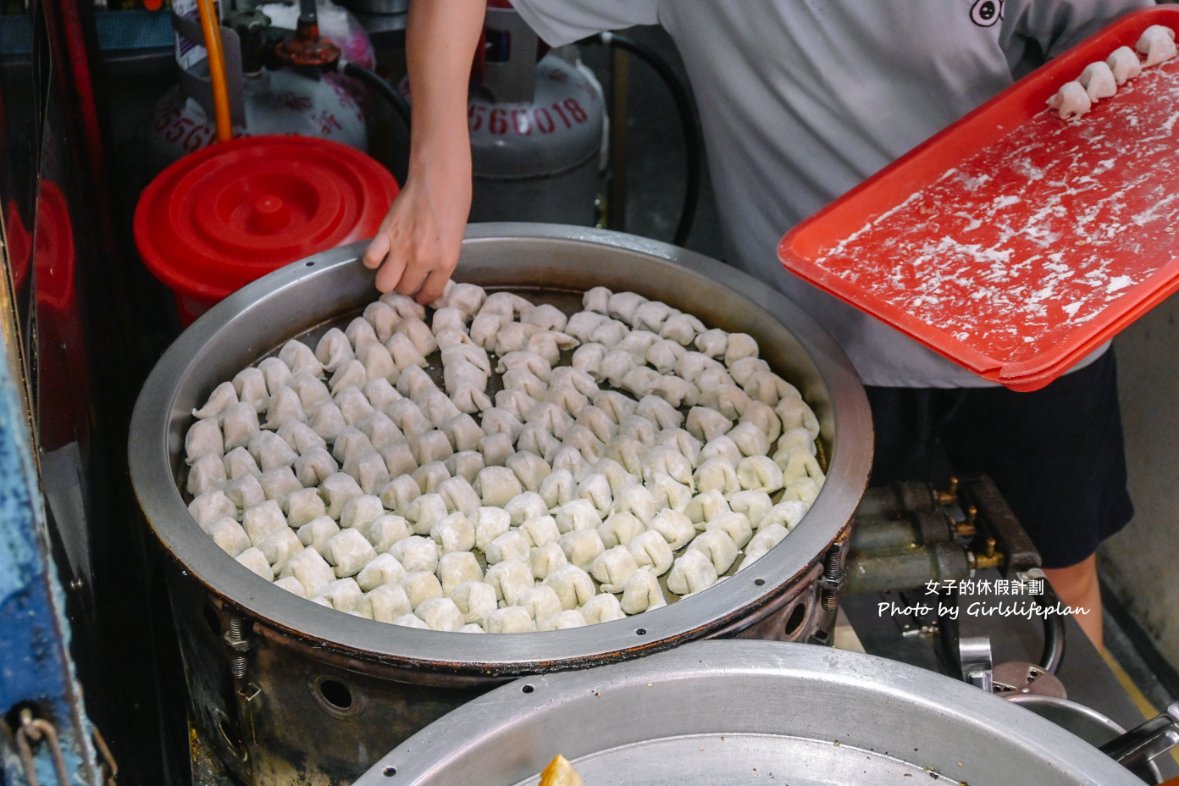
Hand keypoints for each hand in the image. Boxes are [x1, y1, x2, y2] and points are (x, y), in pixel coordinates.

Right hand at [362, 163, 470, 304]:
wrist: (439, 179)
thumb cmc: (453, 204)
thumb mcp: (455, 240)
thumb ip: (441, 260)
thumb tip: (427, 276)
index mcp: (446, 261)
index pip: (430, 293)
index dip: (424, 297)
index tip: (420, 296)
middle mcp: (423, 259)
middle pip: (404, 289)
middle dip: (404, 287)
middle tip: (405, 278)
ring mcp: (402, 247)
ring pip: (384, 283)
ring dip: (387, 280)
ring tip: (391, 271)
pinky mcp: (385, 233)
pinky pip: (370, 259)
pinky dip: (372, 260)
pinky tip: (379, 254)